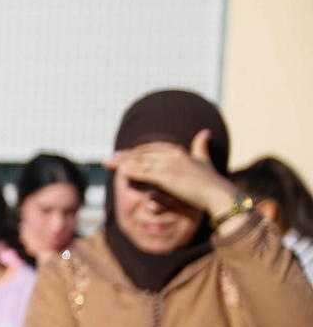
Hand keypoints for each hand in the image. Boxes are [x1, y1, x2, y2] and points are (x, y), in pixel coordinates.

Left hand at [105, 129, 236, 218]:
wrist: (219, 194)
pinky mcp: (168, 176)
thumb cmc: (212, 182)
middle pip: (142, 154)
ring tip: (107, 163)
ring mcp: (170, 165)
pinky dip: (132, 171)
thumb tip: (205, 132)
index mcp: (178, 152)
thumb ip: (200, 147)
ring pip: (141, 162)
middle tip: (108, 159)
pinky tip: (120, 171)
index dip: (134, 152)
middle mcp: (173, 155)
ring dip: (122, 162)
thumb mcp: (205, 161)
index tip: (121, 154)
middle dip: (124, 156)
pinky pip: (145, 172)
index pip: (151, 149)